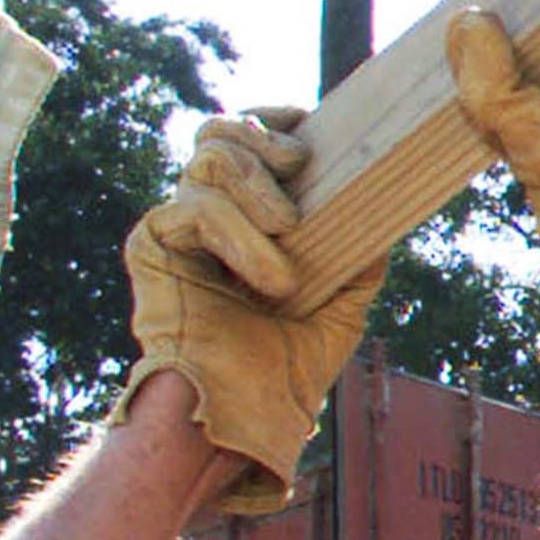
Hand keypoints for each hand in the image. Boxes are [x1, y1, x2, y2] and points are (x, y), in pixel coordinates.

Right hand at [117, 110, 383, 511]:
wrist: (240, 419)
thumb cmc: (283, 371)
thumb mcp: (342, 302)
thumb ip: (360, 250)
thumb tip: (387, 203)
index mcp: (247, 220)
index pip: (247, 138)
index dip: (272, 119)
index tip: (305, 121)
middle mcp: (207, 215)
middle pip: (219, 132)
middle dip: (263, 136)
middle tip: (300, 164)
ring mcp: (177, 228)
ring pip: (210, 159)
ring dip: (260, 192)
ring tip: (290, 235)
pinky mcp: (152, 245)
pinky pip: (195, 208)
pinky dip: (241, 237)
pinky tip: (271, 279)